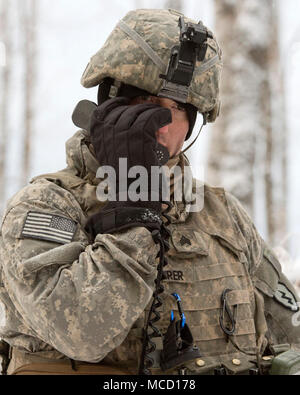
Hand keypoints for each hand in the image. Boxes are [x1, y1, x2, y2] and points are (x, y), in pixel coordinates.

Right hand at [85, 97, 171, 236]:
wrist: (132, 198)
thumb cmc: (127, 181)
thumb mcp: (113, 157)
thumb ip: (115, 140)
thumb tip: (132, 124)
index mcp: (97, 138)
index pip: (102, 110)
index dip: (115, 104)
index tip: (125, 103)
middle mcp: (107, 132)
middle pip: (124, 109)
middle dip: (139, 110)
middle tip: (151, 118)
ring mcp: (123, 132)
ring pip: (140, 111)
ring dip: (152, 113)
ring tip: (160, 120)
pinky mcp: (140, 134)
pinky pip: (153, 116)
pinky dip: (162, 116)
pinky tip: (165, 120)